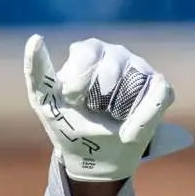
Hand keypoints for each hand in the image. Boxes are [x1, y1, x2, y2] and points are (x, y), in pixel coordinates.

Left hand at [24, 35, 186, 182]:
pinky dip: (140, 120)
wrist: (92, 157)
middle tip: (91, 110)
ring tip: (109, 117)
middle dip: (98, 97)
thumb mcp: (44, 100)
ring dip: (117, 110)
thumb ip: (36, 71)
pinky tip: (127, 130)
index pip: (88, 51)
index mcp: (88, 51)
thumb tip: (34, 38)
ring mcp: (140, 68)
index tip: (71, 98)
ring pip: (133, 83)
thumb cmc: (67, 123)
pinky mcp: (159, 87)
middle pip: (113, 66)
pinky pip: (158, 96)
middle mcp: (116, 54)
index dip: (79, 80)